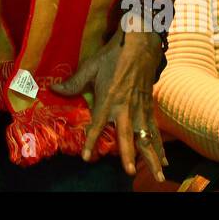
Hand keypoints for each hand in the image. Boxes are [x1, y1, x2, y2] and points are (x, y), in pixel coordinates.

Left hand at [51, 28, 168, 180]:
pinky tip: (164, 160)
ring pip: (146, 137)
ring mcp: (140, 109)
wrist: (139, 45)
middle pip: (127, 135)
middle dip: (128, 154)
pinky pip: (155, 130)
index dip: (91, 141)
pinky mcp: (149, 107)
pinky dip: (160, 146)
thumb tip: (54, 89)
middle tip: (129, 171)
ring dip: (151, 156)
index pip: (98, 125)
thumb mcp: (90, 67)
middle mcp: (125, 107)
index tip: (87, 158)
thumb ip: (73, 82)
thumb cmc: (112, 56)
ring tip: (158, 174)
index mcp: (108, 99)